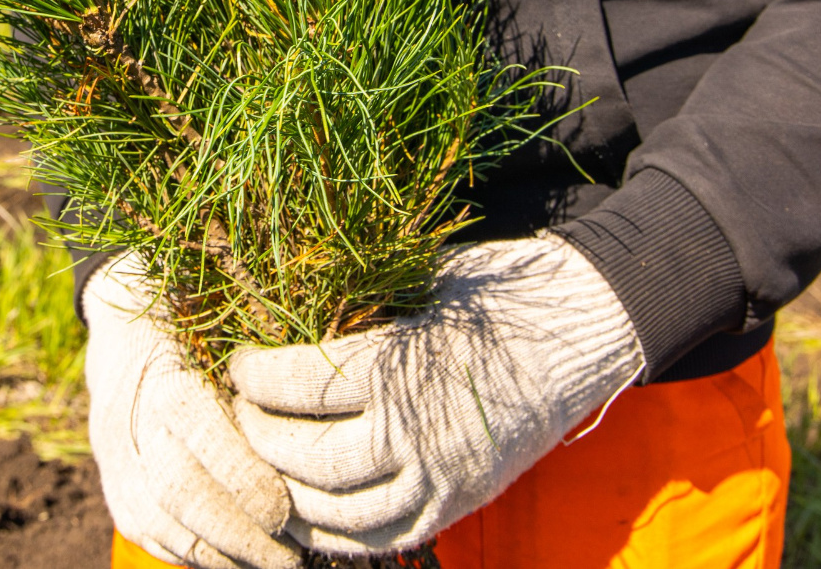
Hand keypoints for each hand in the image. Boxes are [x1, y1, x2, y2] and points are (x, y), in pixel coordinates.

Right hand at [86, 253, 300, 568]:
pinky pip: (152, 535)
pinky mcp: (115, 490)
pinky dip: (197, 556)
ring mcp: (116, 459)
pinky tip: (240, 561)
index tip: (284, 510)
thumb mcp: (224, 316)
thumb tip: (319, 382)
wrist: (122, 322)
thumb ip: (262, 354)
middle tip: (291, 559)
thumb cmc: (197, 313)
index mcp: (161, 370)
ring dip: (223, 553)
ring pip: (163, 521)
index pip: (195, 432)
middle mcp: (128, 417)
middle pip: (178, 489)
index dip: (239, 476)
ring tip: (276, 566)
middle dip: (238, 531)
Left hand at [229, 235, 643, 555]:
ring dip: (288, 492)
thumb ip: (356, 312)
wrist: (585, 323)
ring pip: (340, 510)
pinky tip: (307, 512)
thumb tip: (280, 306)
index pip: (300, 386)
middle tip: (237, 415)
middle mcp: (418, 433)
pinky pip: (387, 537)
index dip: (254, 379)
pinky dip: (337, 534)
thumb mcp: (417, 285)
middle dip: (259, 438)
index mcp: (400, 367)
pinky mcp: (462, 501)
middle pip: (310, 458)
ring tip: (262, 464)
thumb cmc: (494, 290)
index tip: (235, 365)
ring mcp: (443, 477)